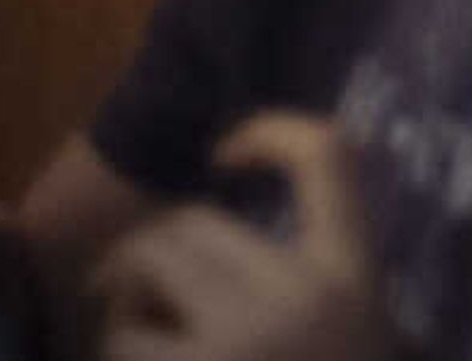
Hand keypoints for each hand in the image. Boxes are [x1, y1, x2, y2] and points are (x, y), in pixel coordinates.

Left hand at [91, 114, 388, 360]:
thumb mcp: (344, 340)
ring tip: (135, 348)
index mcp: (353, 279)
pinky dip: (119, 353)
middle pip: (192, 223)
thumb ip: (298, 296)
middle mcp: (303, 294)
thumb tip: (190, 247)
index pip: (330, 160)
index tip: (226, 151)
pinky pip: (124, 342)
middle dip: (145, 256)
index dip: (274, 133)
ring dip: (121, 308)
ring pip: (145, 274)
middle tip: (129, 296)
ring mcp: (247, 339)